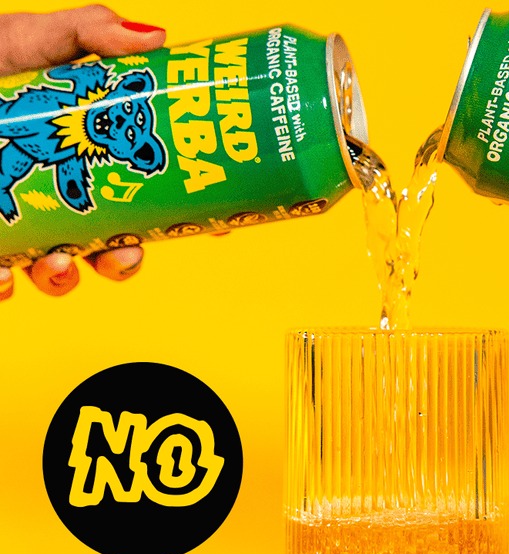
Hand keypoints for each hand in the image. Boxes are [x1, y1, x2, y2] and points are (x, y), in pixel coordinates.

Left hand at [0, 5, 164, 299]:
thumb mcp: (30, 40)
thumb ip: (88, 33)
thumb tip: (157, 39)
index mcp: (83, 160)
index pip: (141, 201)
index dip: (174, 219)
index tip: (208, 227)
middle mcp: (55, 200)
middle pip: (106, 250)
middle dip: (120, 263)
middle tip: (118, 253)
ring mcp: (19, 225)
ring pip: (55, 274)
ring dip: (64, 280)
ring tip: (57, 263)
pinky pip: (1, 281)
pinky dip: (5, 285)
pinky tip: (2, 274)